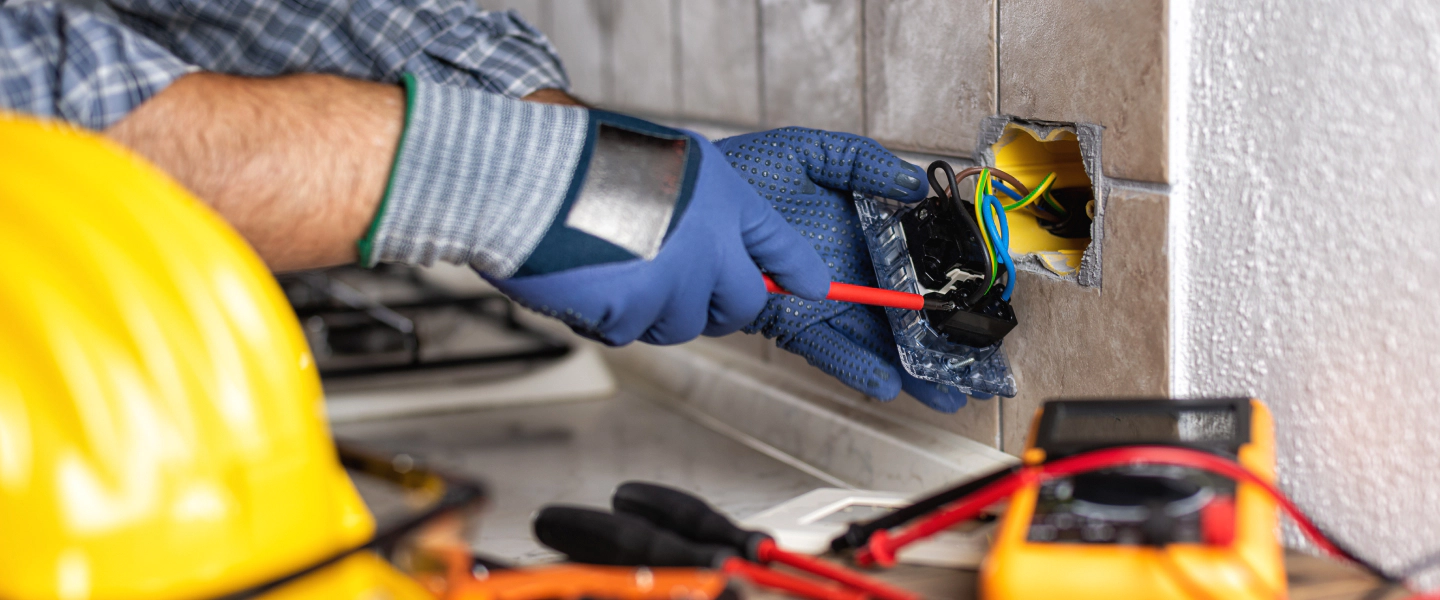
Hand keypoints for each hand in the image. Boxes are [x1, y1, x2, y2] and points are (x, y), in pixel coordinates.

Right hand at [487, 114, 830, 345]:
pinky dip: (607, 315)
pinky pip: (630, 331)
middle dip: (718, 305)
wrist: (528, 176)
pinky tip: (587, 277)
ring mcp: (672, 282)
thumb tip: (721, 253)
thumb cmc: (585, 160)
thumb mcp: (668, 161)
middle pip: (740, 305)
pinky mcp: (631, 312)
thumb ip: (704, 206)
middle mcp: (707, 244)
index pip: (779, 245)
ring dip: (655, 308)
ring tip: (618, 265)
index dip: (796, 272)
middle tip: (683, 286)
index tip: (810, 287)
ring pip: (681, 324)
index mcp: (720, 198)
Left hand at [719, 128, 971, 411]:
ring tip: (947, 393)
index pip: (914, 266)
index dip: (947, 288)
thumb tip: (912, 184)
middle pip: (903, 316)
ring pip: (874, 341)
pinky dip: (855, 366)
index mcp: (861, 234)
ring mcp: (820, 302)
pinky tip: (885, 383)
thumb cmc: (747, 173)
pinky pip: (826, 349)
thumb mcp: (811, 153)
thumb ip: (862, 162)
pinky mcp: (788, 323)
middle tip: (981, 373)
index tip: (981, 309)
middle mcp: (847, 273)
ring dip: (910, 370)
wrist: (690, 200)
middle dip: (941, 347)